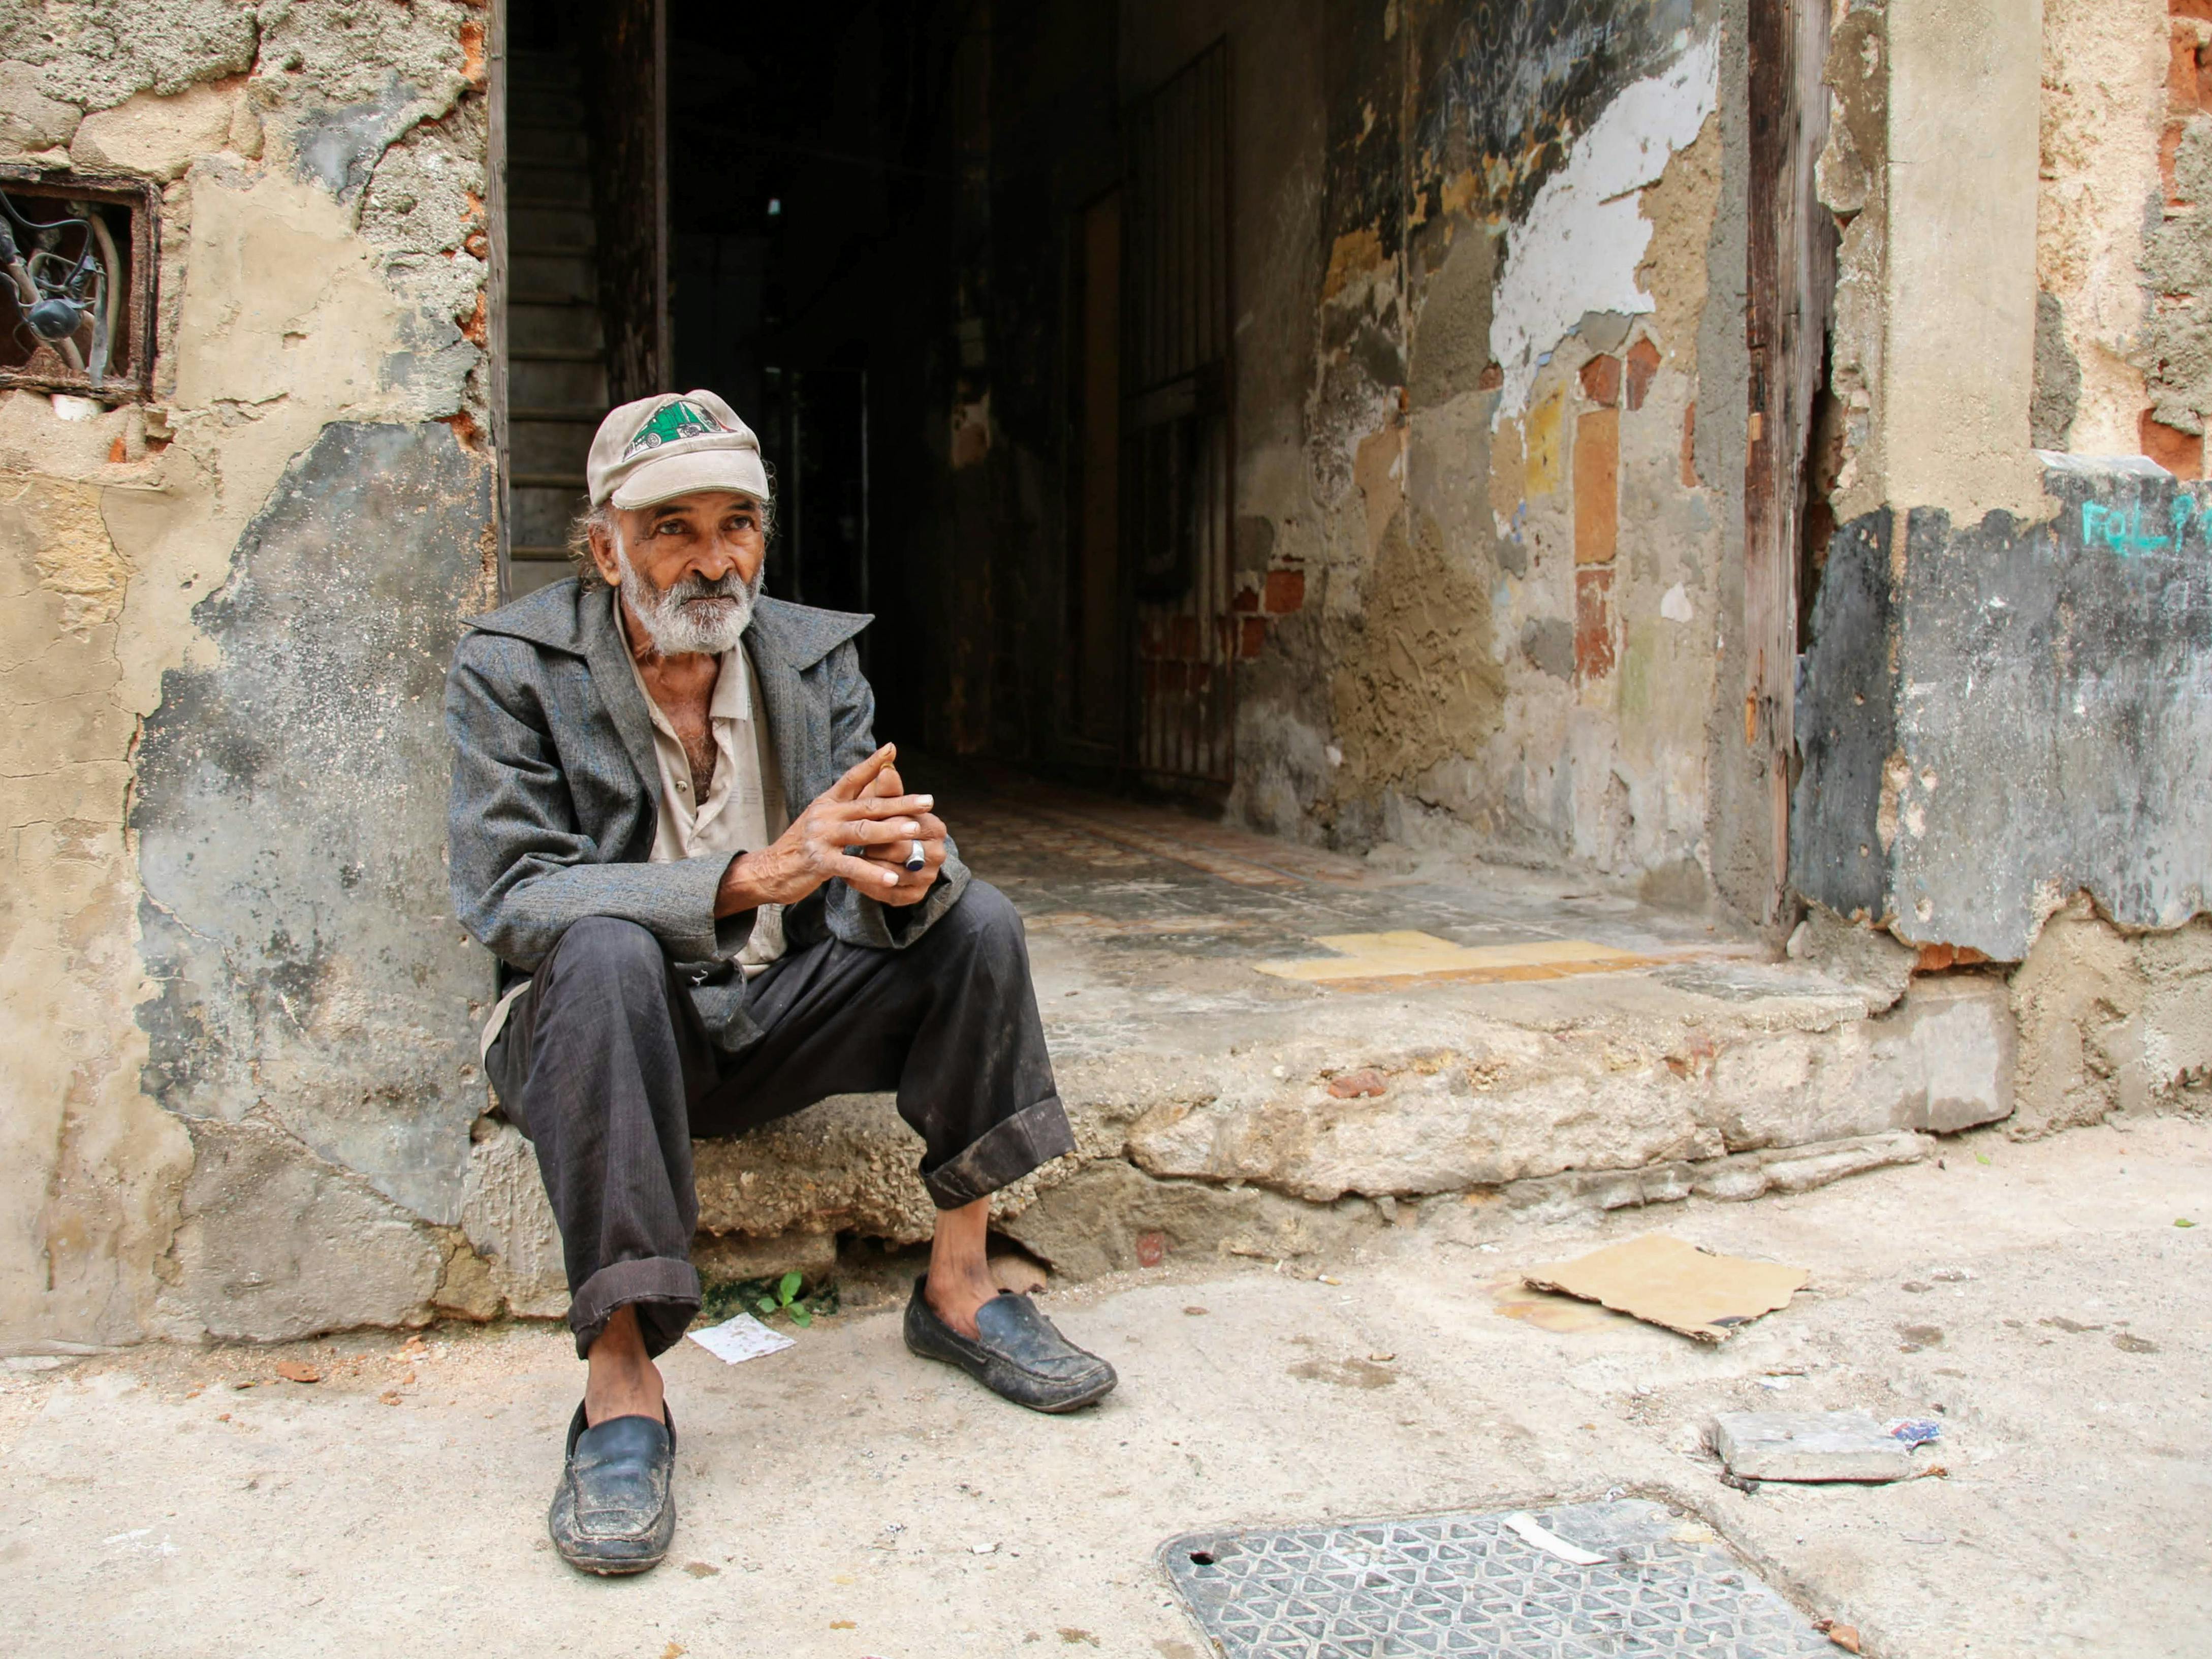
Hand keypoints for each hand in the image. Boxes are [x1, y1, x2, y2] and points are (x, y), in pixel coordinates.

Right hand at [715, 744, 935, 914]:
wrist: (771, 869)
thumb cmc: (804, 844)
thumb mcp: (823, 817)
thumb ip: (848, 803)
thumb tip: (874, 783)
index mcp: (828, 801)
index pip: (852, 778)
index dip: (872, 763)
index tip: (891, 748)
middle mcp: (825, 815)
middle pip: (868, 806)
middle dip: (900, 803)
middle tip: (927, 801)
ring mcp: (821, 837)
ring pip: (862, 831)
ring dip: (890, 831)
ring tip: (915, 830)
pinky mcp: (819, 862)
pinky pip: (851, 866)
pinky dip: (872, 872)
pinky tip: (892, 877)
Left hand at [854, 753, 948, 907]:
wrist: (889, 855)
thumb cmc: (886, 821)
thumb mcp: (886, 804)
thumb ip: (887, 789)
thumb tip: (886, 766)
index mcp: (936, 827)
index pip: (906, 824)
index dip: (882, 823)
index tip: (859, 819)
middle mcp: (938, 854)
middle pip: (901, 850)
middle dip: (875, 846)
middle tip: (853, 842)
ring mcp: (928, 877)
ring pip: (895, 874)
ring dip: (870, 868)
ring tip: (850, 858)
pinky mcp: (915, 897)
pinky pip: (890, 894)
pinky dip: (868, 886)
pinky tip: (851, 877)